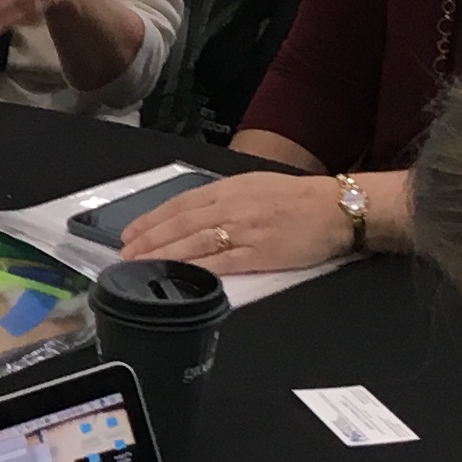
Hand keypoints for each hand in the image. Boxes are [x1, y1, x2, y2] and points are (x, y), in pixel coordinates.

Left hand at [123, 168, 350, 276]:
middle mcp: (231, 207)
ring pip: (192, 243)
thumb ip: (225, 199)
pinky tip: (175, 275)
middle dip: (148, 239)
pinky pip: (219, 262)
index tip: (131, 231)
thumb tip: (194, 214)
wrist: (336, 209)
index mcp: (230, 189)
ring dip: (162, 255)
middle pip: (180, 224)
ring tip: (139, 265)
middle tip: (124, 253)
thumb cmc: (299, 199)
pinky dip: (193, 269)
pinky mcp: (257, 254)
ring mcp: (243, 231)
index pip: (180, 204)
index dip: (152, 219)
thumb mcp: (256, 187)